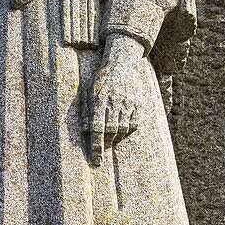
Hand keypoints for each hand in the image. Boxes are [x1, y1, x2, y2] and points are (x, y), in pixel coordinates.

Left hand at [81, 35, 143, 166]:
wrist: (122, 63)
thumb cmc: (100, 79)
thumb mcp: (87, 91)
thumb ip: (86, 111)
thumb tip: (86, 131)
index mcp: (100, 100)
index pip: (98, 129)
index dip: (96, 147)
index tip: (96, 161)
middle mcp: (115, 103)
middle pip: (111, 132)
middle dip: (105, 145)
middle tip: (100, 151)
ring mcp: (129, 103)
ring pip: (123, 130)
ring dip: (115, 138)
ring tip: (109, 137)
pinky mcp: (139, 104)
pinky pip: (134, 125)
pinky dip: (127, 130)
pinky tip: (120, 128)